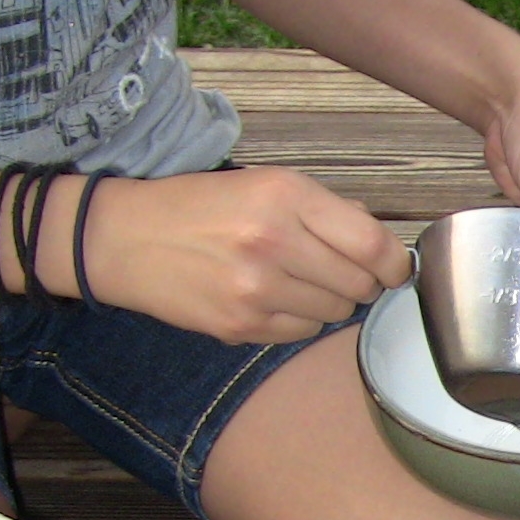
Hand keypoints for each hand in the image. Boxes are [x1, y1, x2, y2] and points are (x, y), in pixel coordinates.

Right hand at [81, 166, 409, 344]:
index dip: (395, 263)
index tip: (395, 268)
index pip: (372, 243)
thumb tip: (380, 246)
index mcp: (285, 197)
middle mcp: (274, 242)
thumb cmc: (200, 208)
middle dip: (360, 283)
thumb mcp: (264, 185)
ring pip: (335, 313)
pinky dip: (298, 321)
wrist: (125, 239)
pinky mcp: (242, 325)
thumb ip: (326, 211)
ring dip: (328, 302)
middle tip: (334, 272)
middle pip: (360, 284)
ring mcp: (257, 289)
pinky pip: (303, 334)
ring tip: (293, 281)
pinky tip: (270, 300)